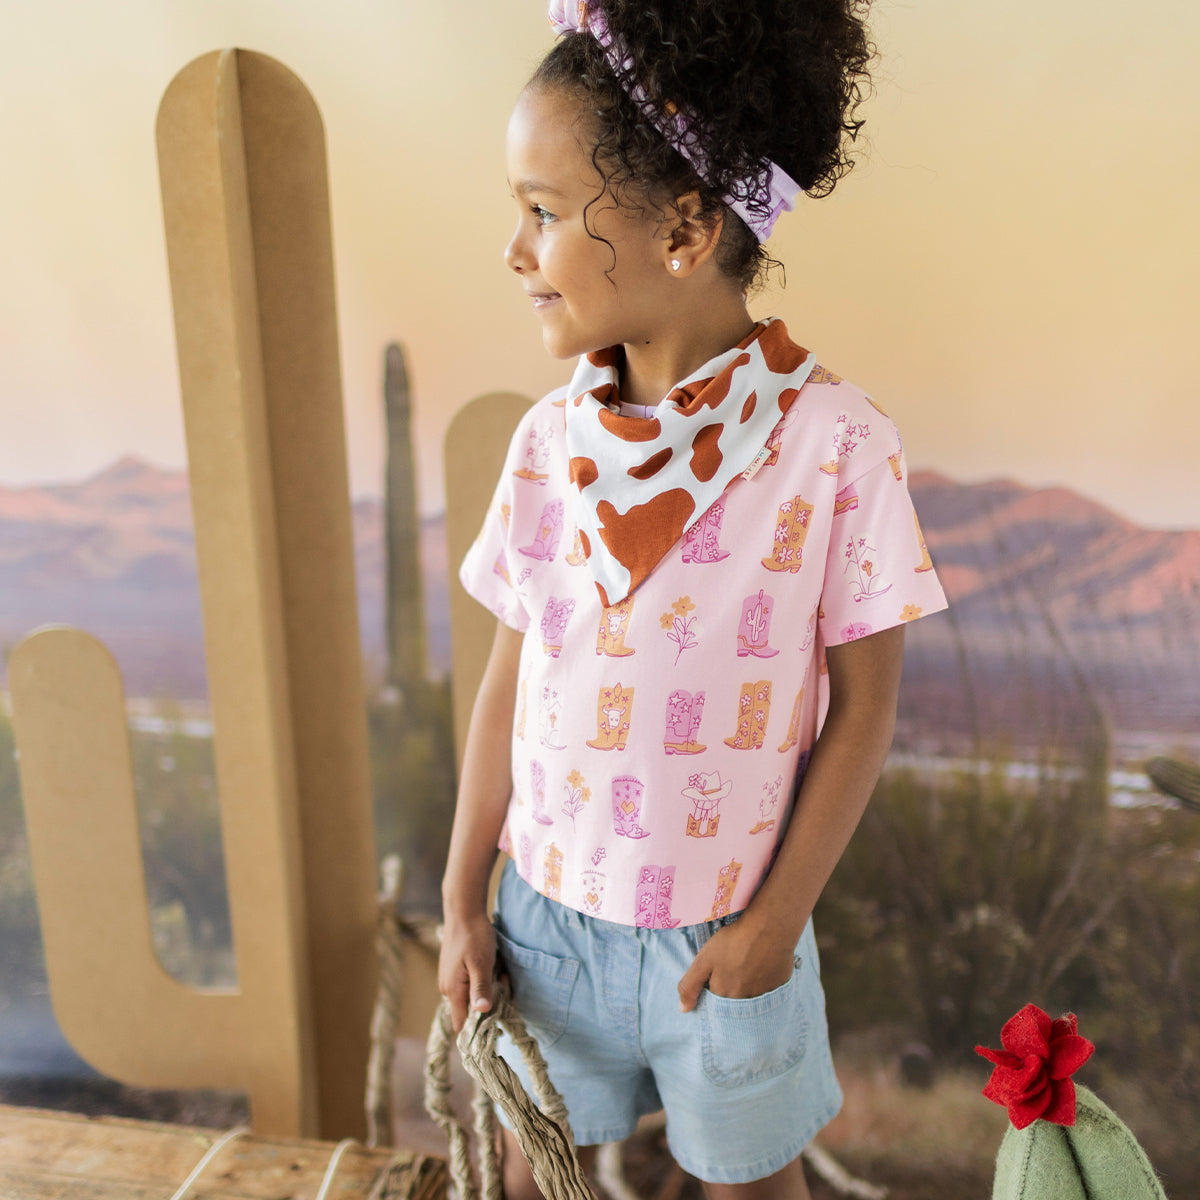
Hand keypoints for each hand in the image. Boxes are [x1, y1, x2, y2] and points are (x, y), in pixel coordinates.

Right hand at [438, 910, 497, 1032]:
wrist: (464, 911)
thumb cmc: (473, 936)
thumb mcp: (481, 963)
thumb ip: (481, 988)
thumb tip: (482, 1012)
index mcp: (453, 991)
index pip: (461, 1024)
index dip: (478, 1029)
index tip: (497, 1022)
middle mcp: (448, 989)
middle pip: (471, 1009)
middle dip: (490, 1001)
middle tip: (503, 981)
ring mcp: (450, 979)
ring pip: (473, 995)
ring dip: (489, 987)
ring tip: (499, 970)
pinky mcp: (455, 971)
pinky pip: (471, 983)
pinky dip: (484, 978)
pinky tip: (493, 965)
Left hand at [677, 919, 795, 1012]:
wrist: (770, 927)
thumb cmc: (733, 942)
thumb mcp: (704, 960)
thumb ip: (690, 986)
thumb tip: (683, 1010)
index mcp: (725, 997)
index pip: (714, 1002)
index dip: (712, 986)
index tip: (716, 971)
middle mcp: (746, 1003)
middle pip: (732, 1001)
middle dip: (729, 987)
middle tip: (733, 964)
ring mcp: (765, 996)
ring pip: (750, 997)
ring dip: (746, 985)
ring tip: (746, 964)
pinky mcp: (779, 987)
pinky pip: (767, 991)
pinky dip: (762, 982)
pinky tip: (760, 965)